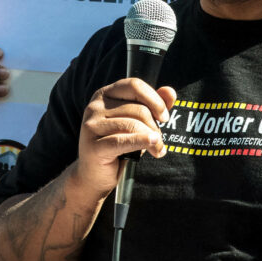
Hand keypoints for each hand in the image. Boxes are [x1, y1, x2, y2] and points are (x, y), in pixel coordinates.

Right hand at [75, 79, 175, 196]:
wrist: (93, 175)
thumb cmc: (117, 146)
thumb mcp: (135, 122)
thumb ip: (152, 105)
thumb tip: (170, 92)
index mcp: (104, 94)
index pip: (134, 85)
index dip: (154, 100)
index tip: (164, 117)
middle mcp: (94, 106)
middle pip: (138, 109)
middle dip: (154, 126)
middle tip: (159, 141)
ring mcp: (91, 126)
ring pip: (133, 125)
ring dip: (152, 139)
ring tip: (157, 150)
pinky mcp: (93, 146)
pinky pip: (124, 140)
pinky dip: (142, 142)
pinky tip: (154, 147)